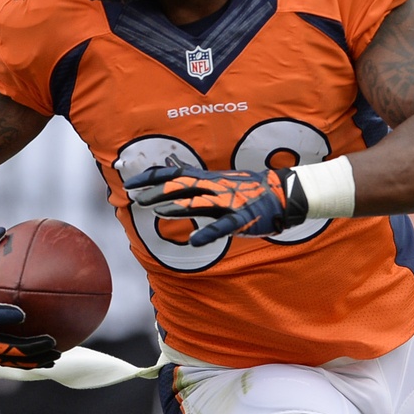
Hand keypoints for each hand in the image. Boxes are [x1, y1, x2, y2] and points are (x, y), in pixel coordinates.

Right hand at [0, 227, 60, 367]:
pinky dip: (24, 361)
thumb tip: (1, 228)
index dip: (0, 315)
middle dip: (25, 347)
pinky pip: (3, 361)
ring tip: (56, 355)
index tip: (22, 313)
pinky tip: (47, 357)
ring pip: (4, 359)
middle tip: (50, 339)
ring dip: (30, 359)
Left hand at [124, 165, 308, 245]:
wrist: (284, 193)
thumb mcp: (219, 181)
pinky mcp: (242, 218)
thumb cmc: (249, 189)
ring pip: (199, 203)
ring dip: (177, 207)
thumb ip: (196, 180)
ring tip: (157, 212)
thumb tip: (171, 173)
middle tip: (136, 198)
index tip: (130, 182)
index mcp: (209, 179)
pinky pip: (223, 226)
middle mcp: (215, 187)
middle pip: (182, 186)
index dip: (152, 176)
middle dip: (158, 191)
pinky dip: (208, 233)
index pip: (175, 173)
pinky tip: (193, 241)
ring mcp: (229, 202)